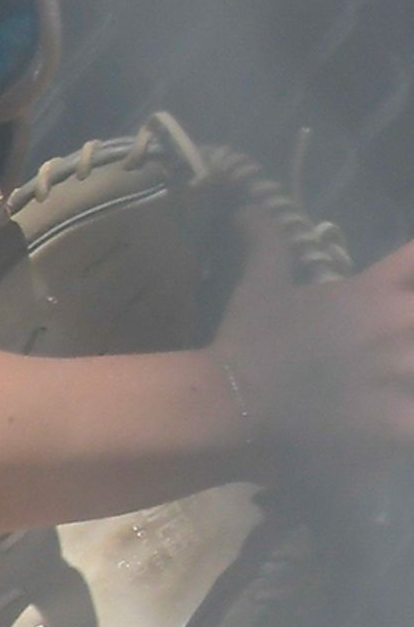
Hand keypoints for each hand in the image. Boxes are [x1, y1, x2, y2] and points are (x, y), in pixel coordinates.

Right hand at [211, 234, 413, 456]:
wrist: (231, 398)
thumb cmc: (249, 340)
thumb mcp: (259, 285)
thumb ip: (267, 243)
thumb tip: (248, 209)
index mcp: (370, 292)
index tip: (405, 283)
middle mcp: (391, 325)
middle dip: (413, 319)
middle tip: (401, 335)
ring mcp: (395, 373)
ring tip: (402, 370)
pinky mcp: (389, 417)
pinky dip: (411, 418)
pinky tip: (401, 410)